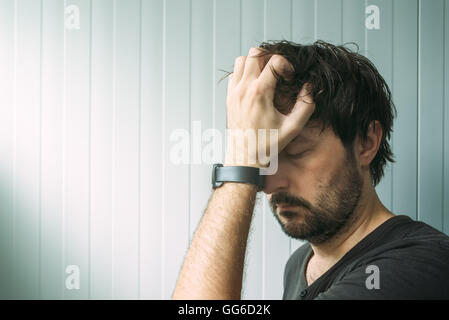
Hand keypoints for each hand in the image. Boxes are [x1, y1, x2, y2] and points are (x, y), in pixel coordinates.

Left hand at [224, 47, 315, 167]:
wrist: (244, 158)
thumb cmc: (267, 144)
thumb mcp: (293, 127)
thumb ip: (306, 106)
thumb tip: (310, 87)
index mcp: (259, 93)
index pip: (274, 61)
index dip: (287, 65)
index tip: (289, 79)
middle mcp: (244, 89)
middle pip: (255, 52)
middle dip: (271, 58)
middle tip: (279, 73)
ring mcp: (234, 92)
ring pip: (242, 60)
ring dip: (256, 63)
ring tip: (267, 77)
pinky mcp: (229, 98)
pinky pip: (234, 74)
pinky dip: (244, 73)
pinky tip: (255, 86)